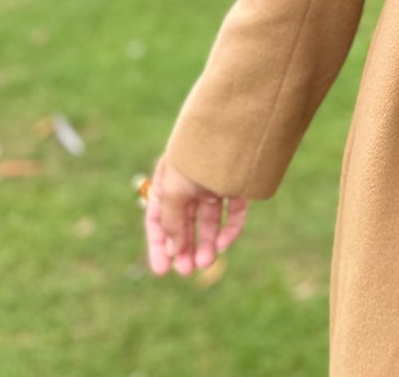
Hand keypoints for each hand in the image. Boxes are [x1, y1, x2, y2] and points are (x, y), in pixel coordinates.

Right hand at [144, 153, 248, 275]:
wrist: (233, 127)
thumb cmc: (195, 157)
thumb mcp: (173, 190)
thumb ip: (171, 222)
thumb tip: (173, 250)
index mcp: (168, 180)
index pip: (158, 217)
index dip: (158, 244)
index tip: (162, 270)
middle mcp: (191, 182)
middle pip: (185, 221)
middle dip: (185, 247)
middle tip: (187, 271)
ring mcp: (216, 183)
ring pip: (210, 219)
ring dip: (206, 242)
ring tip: (206, 263)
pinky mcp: (240, 184)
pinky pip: (234, 211)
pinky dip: (229, 228)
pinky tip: (223, 245)